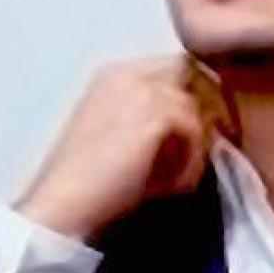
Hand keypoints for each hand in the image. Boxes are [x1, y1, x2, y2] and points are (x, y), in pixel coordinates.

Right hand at [15, 56, 236, 241]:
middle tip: (212, 143)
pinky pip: (195, 132)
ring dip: (196, 143)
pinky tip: (174, 187)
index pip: (174, 66)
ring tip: (180, 178)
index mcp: (114, 75)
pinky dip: (191, 161)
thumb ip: (160, 120)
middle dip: (205, 104)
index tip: (204, 129)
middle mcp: (126, 73)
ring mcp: (141, 90)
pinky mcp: (154, 114)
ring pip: (195, 107)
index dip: (195, 95)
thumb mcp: (124, 137)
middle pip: (190, 73)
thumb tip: (206, 126)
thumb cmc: (90, 183)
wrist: (62, 206)